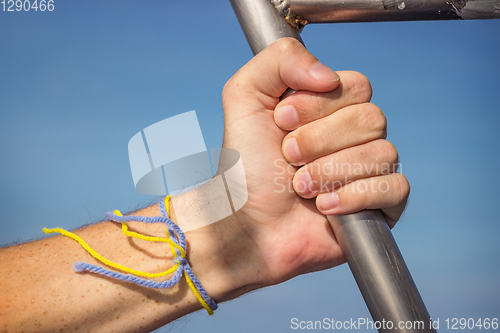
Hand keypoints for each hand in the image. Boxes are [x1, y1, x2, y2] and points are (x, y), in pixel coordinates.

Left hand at [176, 38, 408, 301]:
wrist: (249, 223)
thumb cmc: (248, 167)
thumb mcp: (245, 97)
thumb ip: (280, 60)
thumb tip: (328, 75)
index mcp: (332, 108)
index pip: (357, 85)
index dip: (318, 103)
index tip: (281, 121)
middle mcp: (355, 136)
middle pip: (372, 118)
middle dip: (319, 139)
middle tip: (288, 156)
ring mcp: (370, 170)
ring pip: (382, 153)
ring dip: (329, 171)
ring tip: (300, 186)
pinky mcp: (381, 205)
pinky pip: (395, 187)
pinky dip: (355, 196)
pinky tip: (324, 206)